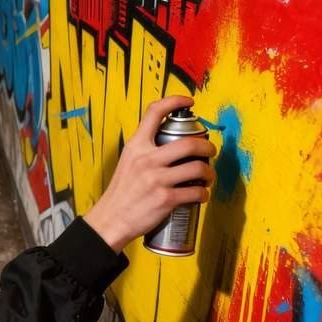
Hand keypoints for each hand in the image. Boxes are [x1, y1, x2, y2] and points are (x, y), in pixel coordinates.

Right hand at [83, 96, 216, 252]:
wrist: (111, 219)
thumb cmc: (121, 192)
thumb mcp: (127, 162)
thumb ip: (145, 150)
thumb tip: (171, 142)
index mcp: (136, 146)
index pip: (154, 112)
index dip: (174, 101)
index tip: (188, 101)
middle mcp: (147, 159)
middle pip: (189, 143)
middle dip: (207, 147)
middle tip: (210, 151)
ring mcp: (157, 179)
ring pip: (198, 168)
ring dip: (209, 173)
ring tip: (207, 176)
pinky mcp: (165, 199)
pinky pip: (195, 193)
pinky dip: (203, 194)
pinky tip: (201, 195)